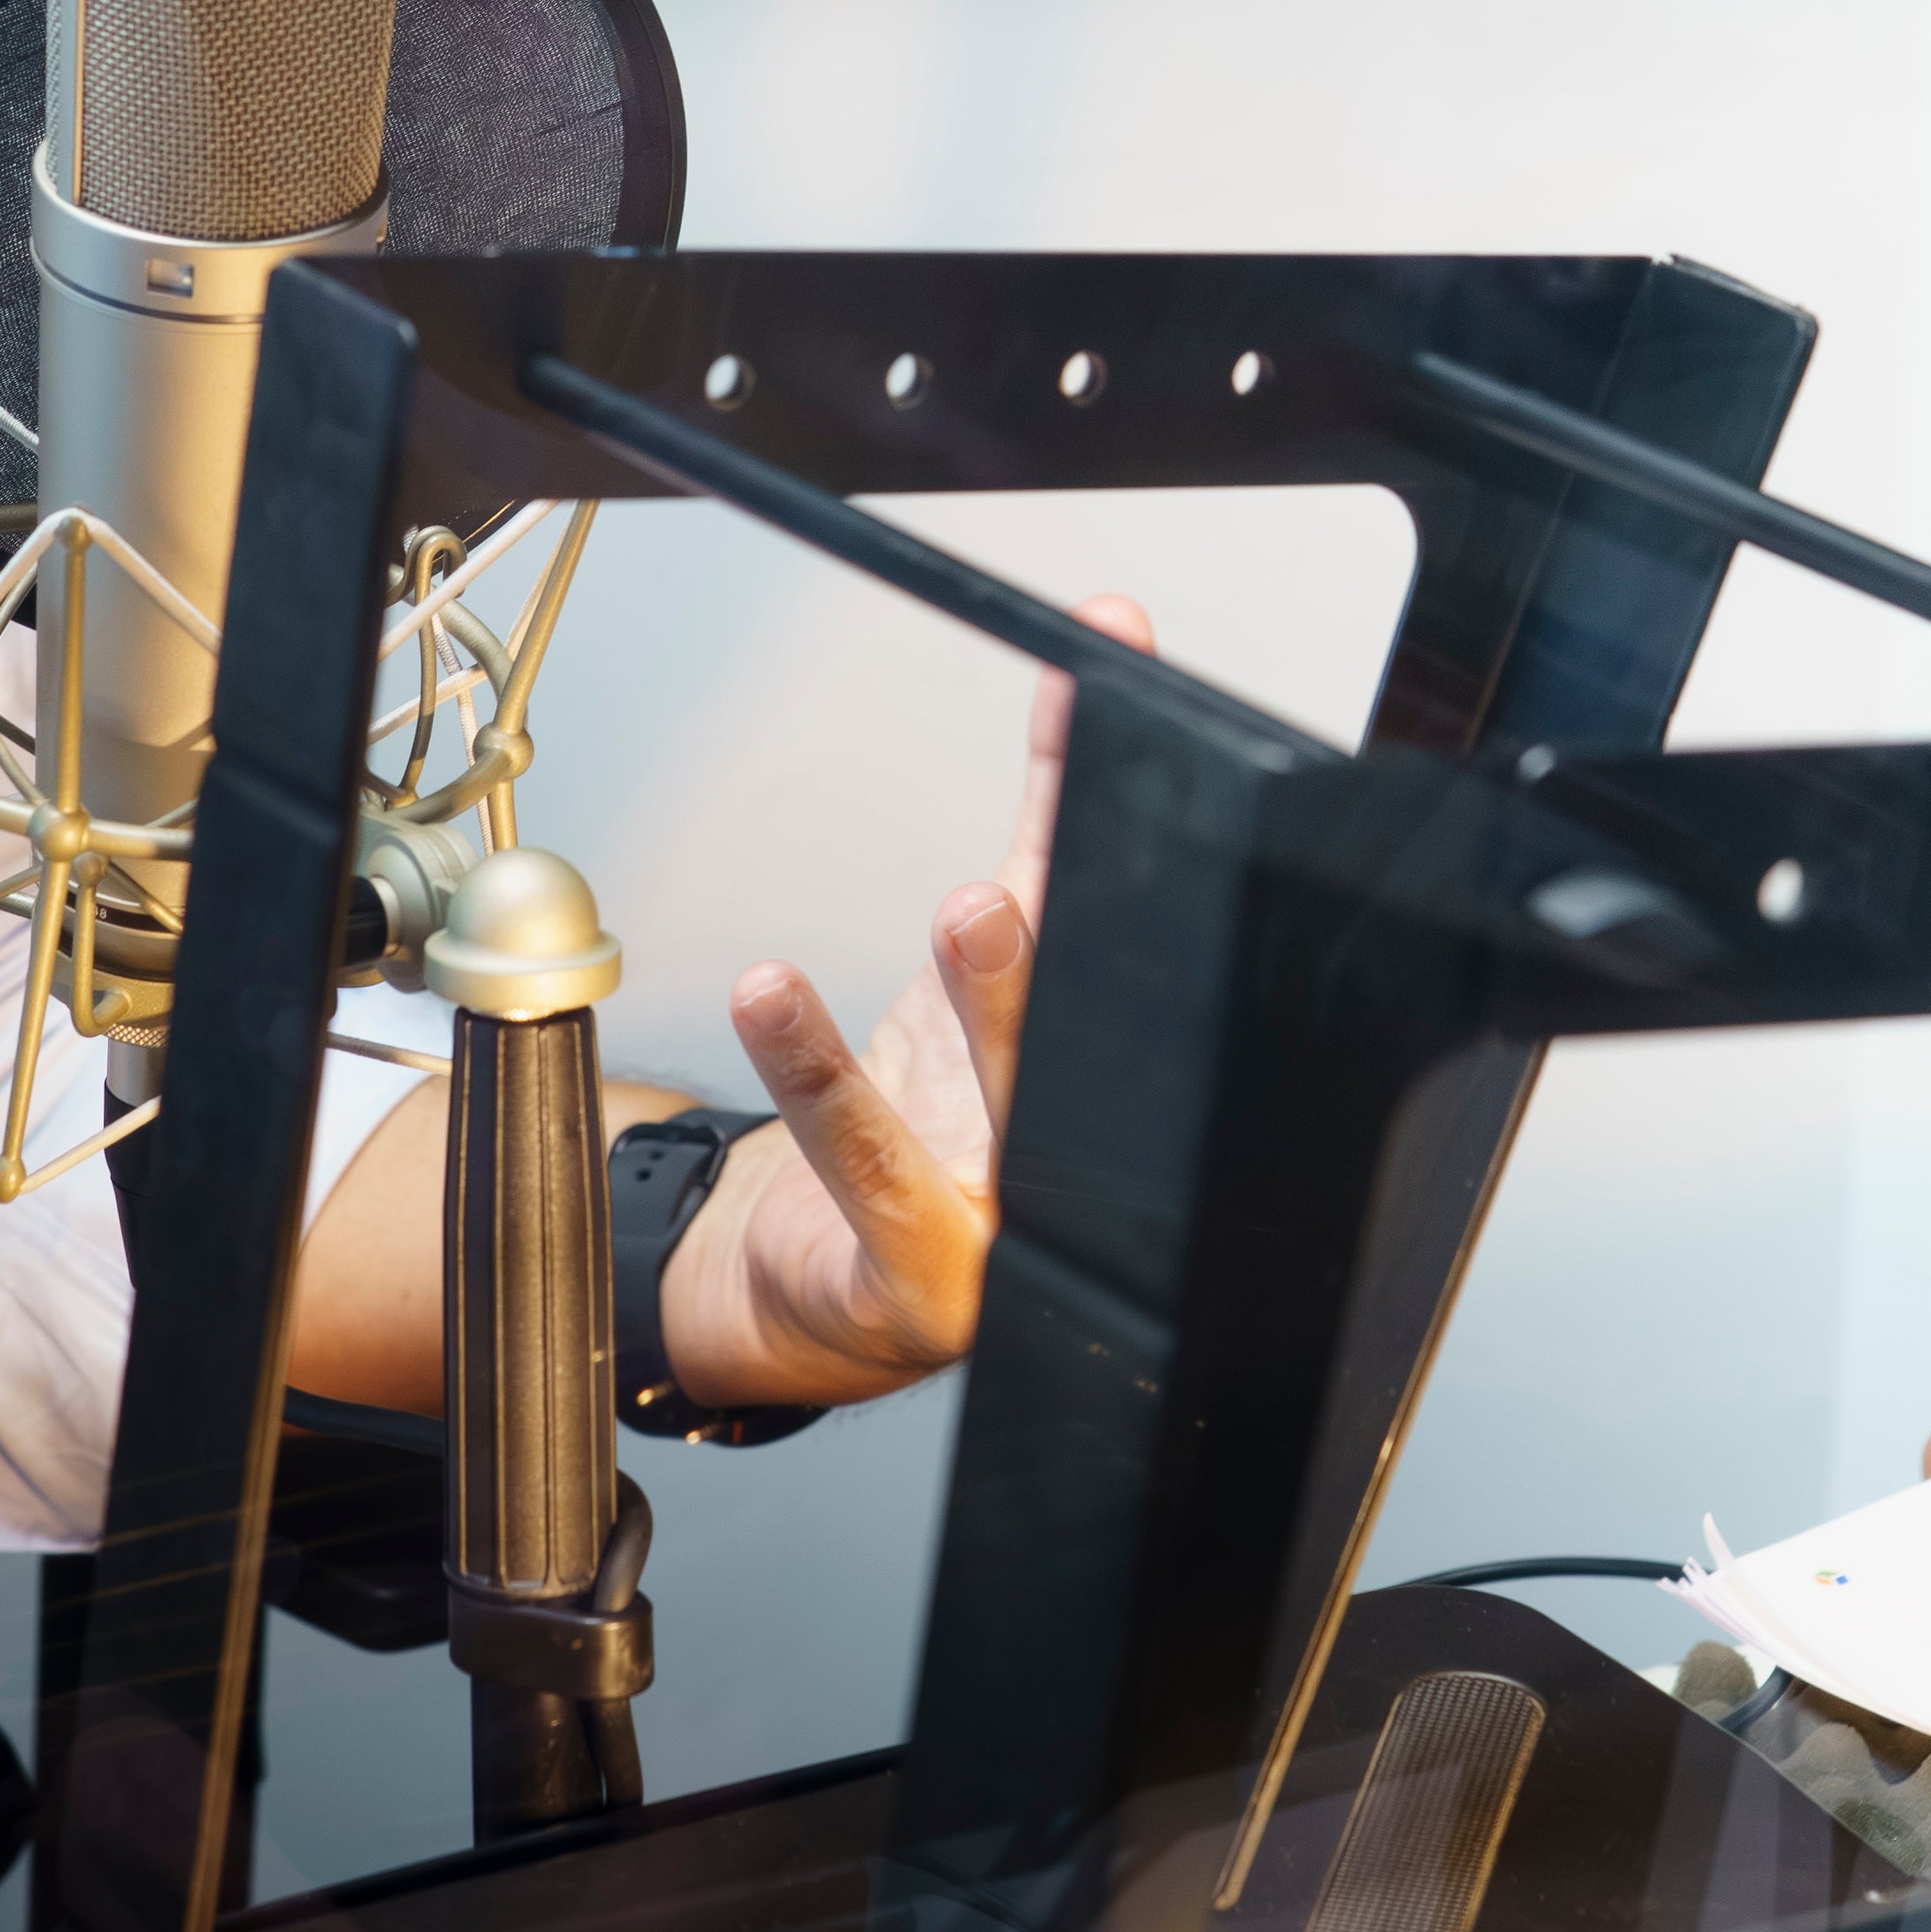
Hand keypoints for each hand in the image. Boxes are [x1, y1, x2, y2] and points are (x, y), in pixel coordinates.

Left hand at [660, 597, 1147, 1403]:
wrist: (835, 1281)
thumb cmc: (936, 1122)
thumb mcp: (994, 967)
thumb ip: (1052, 823)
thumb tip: (1096, 650)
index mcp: (1126, 1085)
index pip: (1155, 962)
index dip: (1154, 862)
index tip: (1149, 764)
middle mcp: (1087, 1166)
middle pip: (1103, 1053)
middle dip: (1089, 955)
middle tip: (1055, 874)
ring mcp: (1014, 1236)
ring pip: (1009, 1119)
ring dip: (990, 1009)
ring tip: (968, 912)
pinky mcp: (918, 1281)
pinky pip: (873, 1177)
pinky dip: (822, 1080)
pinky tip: (775, 998)